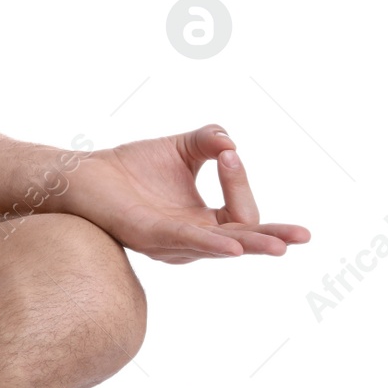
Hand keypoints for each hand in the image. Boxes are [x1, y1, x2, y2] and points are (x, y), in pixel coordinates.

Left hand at [62, 124, 310, 263]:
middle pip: (242, 240)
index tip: (225, 152)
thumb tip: (230, 142)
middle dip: (273, 237)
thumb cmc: (130, 167)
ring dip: (250, 242)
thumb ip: (210, 141)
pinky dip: (209, 243)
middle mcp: (191, 238)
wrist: (84, 173)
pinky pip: (184, 242)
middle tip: (304, 236)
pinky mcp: (147, 235)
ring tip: (280, 246)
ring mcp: (170, 241)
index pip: (240, 211)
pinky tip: (232, 245)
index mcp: (202, 221)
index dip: (239, 180)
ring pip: (219, 245)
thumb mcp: (182, 148)